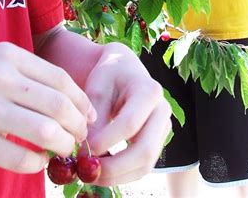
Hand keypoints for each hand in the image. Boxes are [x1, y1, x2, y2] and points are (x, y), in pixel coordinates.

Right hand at [0, 42, 95, 172]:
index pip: (60, 79)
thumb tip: (67, 100)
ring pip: (44, 132)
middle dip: (78, 125)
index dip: (82, 100)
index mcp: (8, 55)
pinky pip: (18, 157)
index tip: (90, 114)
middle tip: (81, 137)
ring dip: (63, 145)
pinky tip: (38, 162)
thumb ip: (26, 74)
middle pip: (58, 105)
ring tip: (64, 150)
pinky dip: (37, 163)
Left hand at [81, 42, 171, 185]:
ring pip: (146, 164)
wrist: (125, 70)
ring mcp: (163, 128)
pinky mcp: (158, 142)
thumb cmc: (110, 76)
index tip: (84, 150)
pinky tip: (101, 172)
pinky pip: (143, 167)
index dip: (107, 141)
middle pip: (145, 150)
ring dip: (117, 176)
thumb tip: (89, 151)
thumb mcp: (98, 88)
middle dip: (114, 167)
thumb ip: (95, 117)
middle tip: (87, 172)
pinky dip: (122, 175)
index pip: (130, 123)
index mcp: (149, 90)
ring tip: (90, 175)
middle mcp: (162, 110)